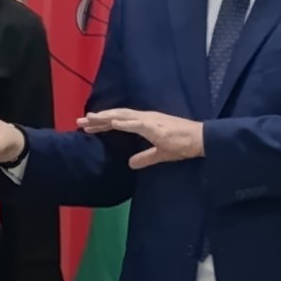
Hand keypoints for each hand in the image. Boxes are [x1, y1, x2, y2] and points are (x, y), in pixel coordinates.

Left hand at [77, 109, 204, 169]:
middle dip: (98, 119)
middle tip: (79, 122)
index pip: (119, 122)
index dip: (103, 124)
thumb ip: (144, 157)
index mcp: (145, 123)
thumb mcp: (160, 154)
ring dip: (106, 117)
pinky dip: (125, 123)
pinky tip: (113, 123)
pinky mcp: (157, 127)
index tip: (87, 127)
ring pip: (123, 116)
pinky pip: (138, 124)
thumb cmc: (182, 145)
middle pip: (116, 116)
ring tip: (91, 119)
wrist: (201, 139)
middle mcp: (145, 118)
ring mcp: (150, 120)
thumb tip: (130, 164)